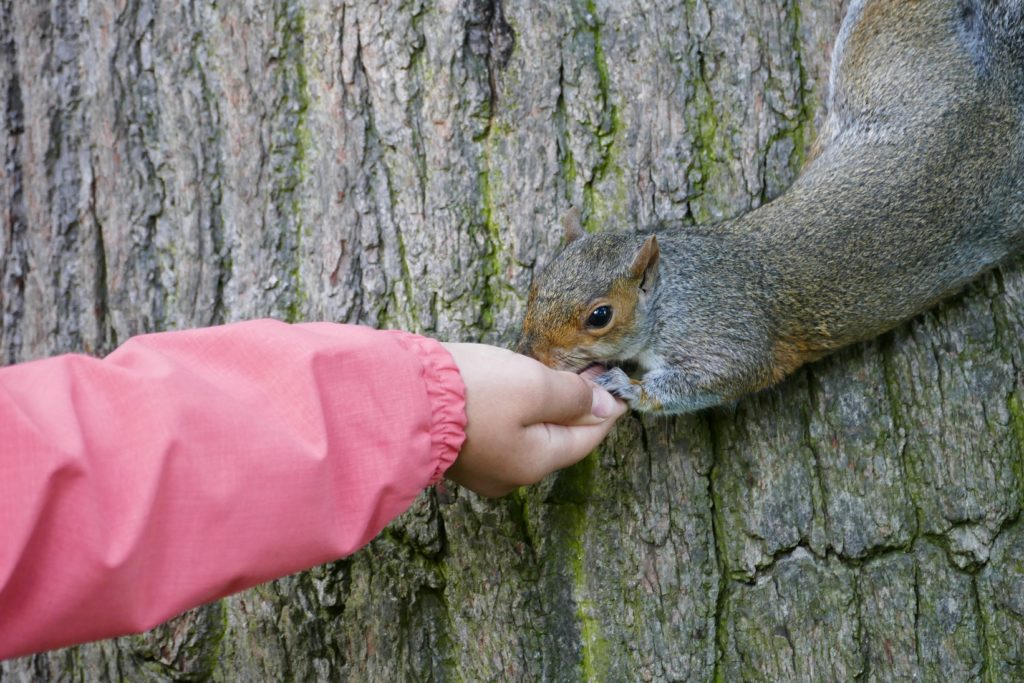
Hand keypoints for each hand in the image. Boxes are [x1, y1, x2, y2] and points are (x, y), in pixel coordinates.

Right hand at [441, 343, 626, 496]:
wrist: (400, 398)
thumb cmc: (473, 392)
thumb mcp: (534, 385)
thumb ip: (573, 396)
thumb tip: (605, 406)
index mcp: (535, 463)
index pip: (587, 437)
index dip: (607, 408)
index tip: (621, 385)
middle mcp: (510, 475)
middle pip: (557, 439)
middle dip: (576, 407)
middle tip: (591, 372)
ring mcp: (480, 468)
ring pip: (527, 436)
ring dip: (544, 408)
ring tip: (554, 376)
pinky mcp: (456, 452)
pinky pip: (499, 432)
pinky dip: (514, 412)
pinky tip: (512, 389)